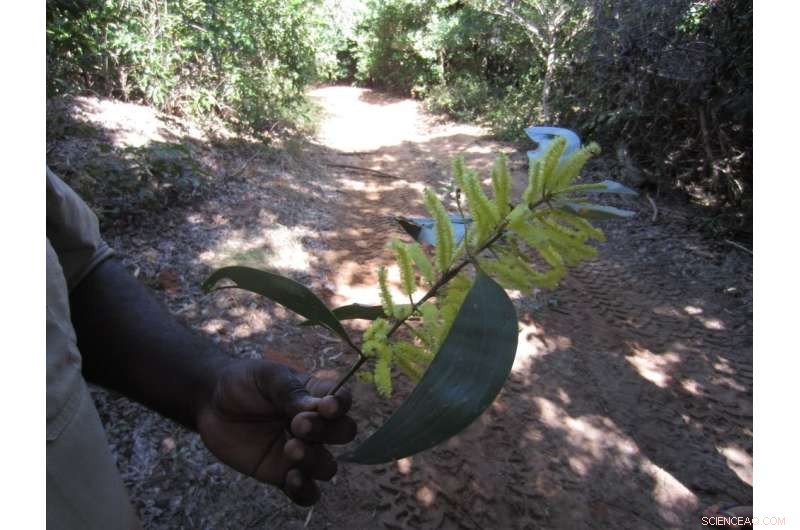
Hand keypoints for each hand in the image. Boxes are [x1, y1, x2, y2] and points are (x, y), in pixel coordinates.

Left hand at [196, 358, 355, 505]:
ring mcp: (300, 451)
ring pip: (327, 466)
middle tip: (297, 424)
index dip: (341, 405)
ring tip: (290, 448)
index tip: (326, 407)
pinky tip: (291, 478)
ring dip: (314, 460)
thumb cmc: (243, 382)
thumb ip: (290, 391)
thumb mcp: (267, 376)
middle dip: (327, 431)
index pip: (342, 401)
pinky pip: (306, 492)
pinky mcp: (281, 474)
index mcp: (315, 395)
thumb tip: (316, 408)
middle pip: (343, 433)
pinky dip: (305, 490)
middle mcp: (315, 425)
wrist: (210, 402)